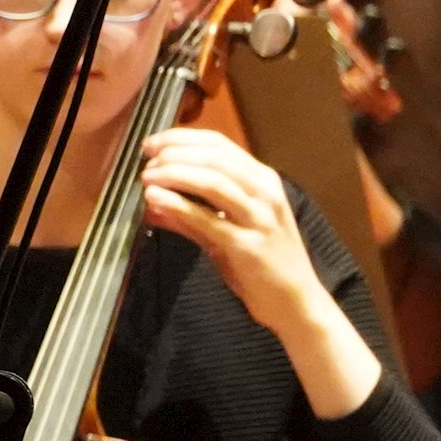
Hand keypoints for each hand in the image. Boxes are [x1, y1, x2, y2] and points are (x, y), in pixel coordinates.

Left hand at [141, 124, 384, 417]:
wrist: (295, 302)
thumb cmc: (260, 264)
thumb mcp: (224, 231)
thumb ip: (189, 215)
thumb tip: (151, 201)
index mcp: (262, 181)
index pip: (219, 145)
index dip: (181, 138)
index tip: (151, 143)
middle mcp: (264, 193)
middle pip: (215, 157)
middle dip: (174, 153)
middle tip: (145, 160)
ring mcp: (259, 218)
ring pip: (214, 181)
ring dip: (175, 174)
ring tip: (147, 177)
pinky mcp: (248, 244)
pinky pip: (209, 218)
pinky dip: (179, 205)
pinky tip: (156, 200)